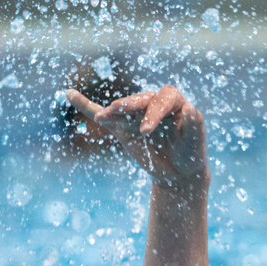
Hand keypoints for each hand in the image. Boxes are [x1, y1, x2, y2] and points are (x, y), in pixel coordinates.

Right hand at [64, 84, 209, 190]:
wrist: (178, 171)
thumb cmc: (191, 153)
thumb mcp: (196, 143)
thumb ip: (195, 125)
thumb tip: (189, 109)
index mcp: (175, 103)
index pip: (164, 98)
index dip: (155, 111)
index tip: (147, 130)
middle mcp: (154, 104)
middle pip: (141, 99)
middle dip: (132, 108)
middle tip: (130, 123)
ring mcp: (136, 115)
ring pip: (122, 108)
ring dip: (112, 110)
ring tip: (103, 117)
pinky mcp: (123, 127)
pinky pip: (102, 114)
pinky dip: (86, 106)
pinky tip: (70, 94)